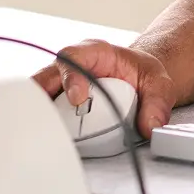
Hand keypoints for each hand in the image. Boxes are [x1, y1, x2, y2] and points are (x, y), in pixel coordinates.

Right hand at [32, 39, 178, 138]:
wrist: (136, 79)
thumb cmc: (141, 74)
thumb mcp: (158, 82)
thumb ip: (158, 102)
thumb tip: (150, 125)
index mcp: (93, 52)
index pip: (72, 57)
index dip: (70, 77)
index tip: (78, 99)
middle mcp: (70, 67)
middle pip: (43, 78)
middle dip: (41, 100)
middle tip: (51, 122)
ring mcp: (58, 86)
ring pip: (35, 97)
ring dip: (36, 115)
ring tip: (40, 135)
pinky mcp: (55, 104)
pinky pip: (40, 112)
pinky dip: (39, 125)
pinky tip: (43, 140)